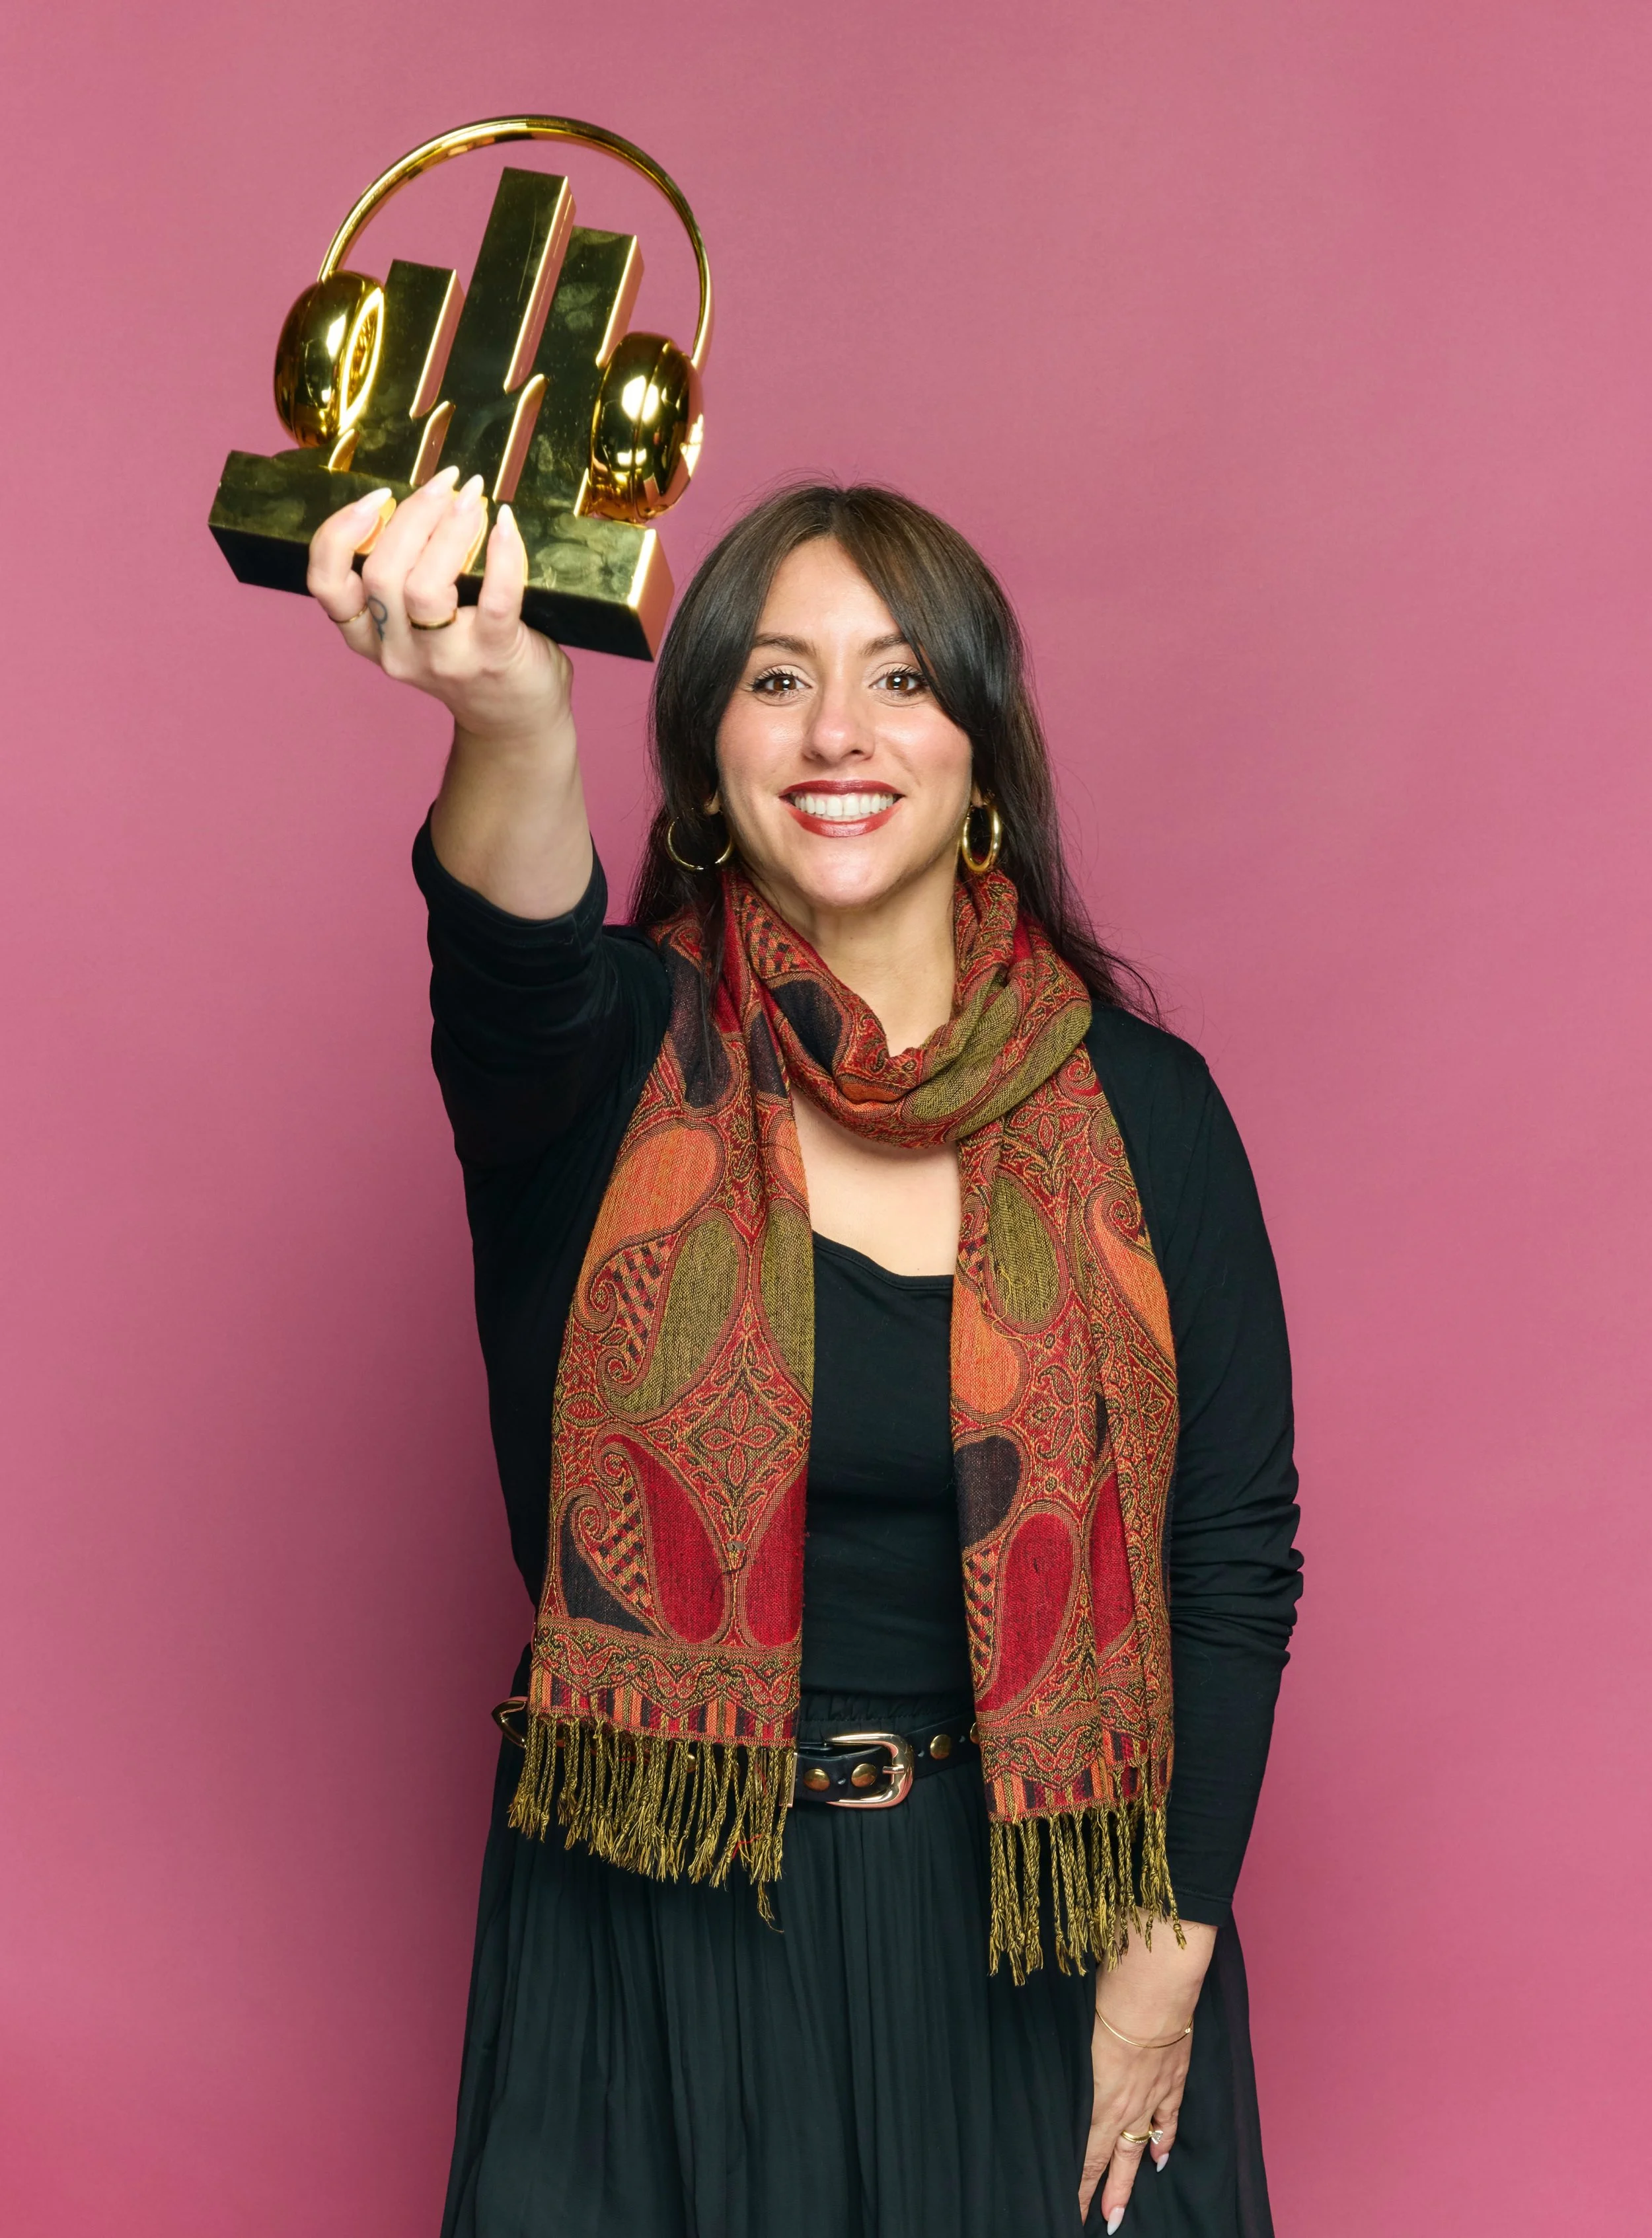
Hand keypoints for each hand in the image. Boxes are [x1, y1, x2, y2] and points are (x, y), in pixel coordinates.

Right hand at [306, 467, 571, 747]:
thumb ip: (405, 580)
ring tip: (473, 498)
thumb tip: (418, 503)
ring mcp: (443, 660)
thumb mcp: (417, 627)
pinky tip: (507, 525)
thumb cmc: (471, 658)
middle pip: (381, 573)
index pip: (326, 586)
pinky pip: (495, 601)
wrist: (515, 723)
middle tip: (446, 483)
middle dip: (411, 515)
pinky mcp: (492, 658)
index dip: (339, 534)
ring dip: (449, 530)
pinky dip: (503, 557)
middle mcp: (397, 651)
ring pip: (423, 587)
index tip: (374, 499)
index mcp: (370, 637)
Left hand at [1079, 1919, 1214, 2230]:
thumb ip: (1069, 2063)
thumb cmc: (1107, 2003)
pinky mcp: (1174, 2078)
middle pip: (1114, 2159)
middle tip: (1101, 2224)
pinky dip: (1165, 2140)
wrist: (1153, 1988)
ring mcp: (1154, 2094)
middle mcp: (1127, 2105)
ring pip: (1142, 2148)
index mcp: (1100, 2098)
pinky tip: (1161, 2157)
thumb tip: (1050, 2069)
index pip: (1088, 2153)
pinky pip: (1169, 2119)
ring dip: (1132, 2178)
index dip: (1081, 2184)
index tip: (1072, 2208)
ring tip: (1121, 2207)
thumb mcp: (1075, 2036)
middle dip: (1105, 2192)